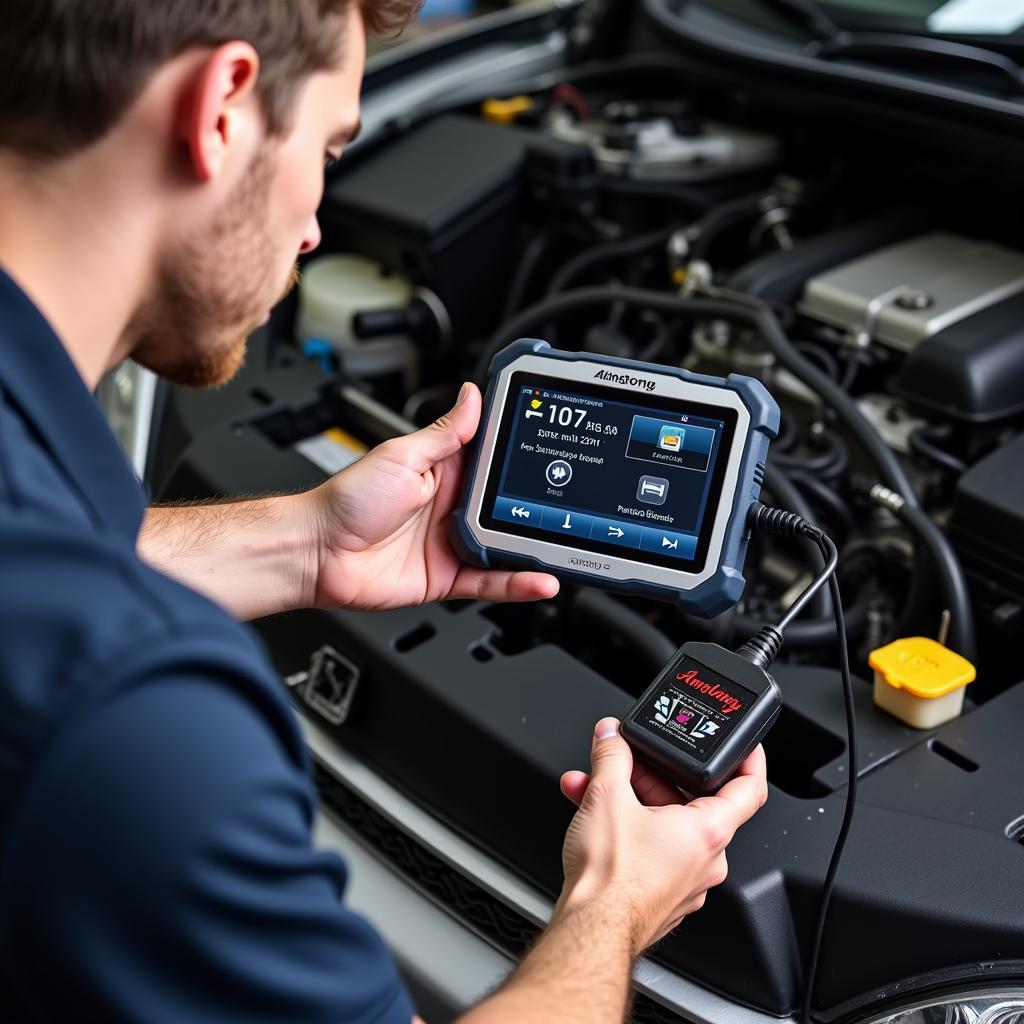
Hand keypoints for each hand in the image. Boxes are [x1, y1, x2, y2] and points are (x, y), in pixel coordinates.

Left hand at [307, 382, 559, 610]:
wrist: (316, 553)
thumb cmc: (347, 500)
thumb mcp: (403, 456)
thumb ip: (445, 433)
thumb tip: (472, 395)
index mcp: (444, 473)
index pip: (494, 462)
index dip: (522, 460)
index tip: (552, 452)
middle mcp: (453, 508)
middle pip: (507, 508)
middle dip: (537, 507)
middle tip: (569, 505)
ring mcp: (451, 544)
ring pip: (505, 547)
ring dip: (533, 547)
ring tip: (564, 544)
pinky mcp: (448, 577)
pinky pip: (490, 582)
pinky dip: (517, 583)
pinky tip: (540, 580)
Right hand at [557, 718, 767, 954]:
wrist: (591, 929)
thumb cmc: (611, 879)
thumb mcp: (607, 796)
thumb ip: (610, 757)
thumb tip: (610, 736)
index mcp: (709, 831)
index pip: (751, 788)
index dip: (750, 759)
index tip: (744, 744)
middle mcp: (707, 859)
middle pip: (690, 801)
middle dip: (652, 776)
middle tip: (629, 758)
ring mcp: (687, 882)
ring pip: (665, 824)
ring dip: (629, 800)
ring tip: (594, 786)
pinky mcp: (663, 896)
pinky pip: (652, 849)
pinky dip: (627, 828)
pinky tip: (593, 817)